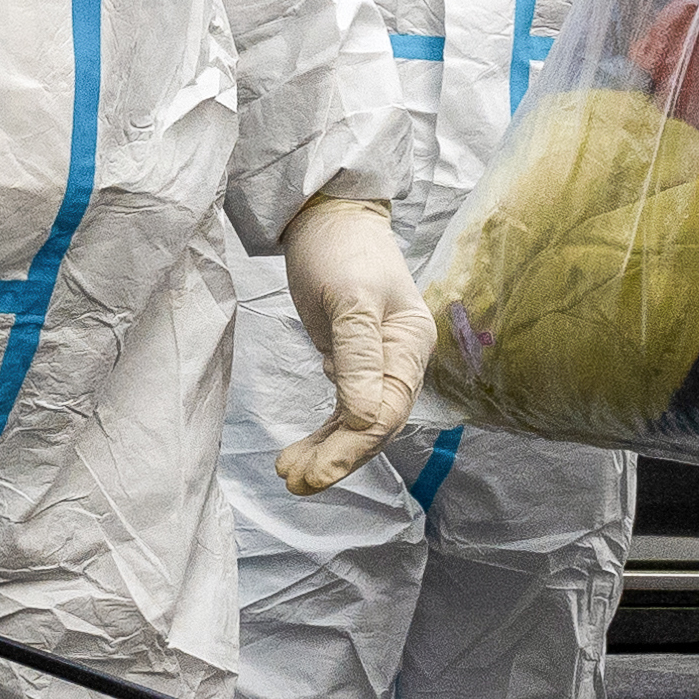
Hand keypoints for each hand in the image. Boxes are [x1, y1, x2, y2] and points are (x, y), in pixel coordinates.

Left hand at [275, 188, 429, 494]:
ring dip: (326, 450)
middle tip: (294, 481)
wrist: (327, 217)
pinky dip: (324, 432)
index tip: (316, 472)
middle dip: (336, 456)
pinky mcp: (351, 361)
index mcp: (410, 346)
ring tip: (288, 473)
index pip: (386, 412)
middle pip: (374, 424)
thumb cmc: (341, 250)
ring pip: (357, 422)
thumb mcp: (349, 300)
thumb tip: (367, 420)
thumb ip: (358, 358)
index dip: (352, 447)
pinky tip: (302, 451)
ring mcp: (377, 363)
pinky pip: (344, 408)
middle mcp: (400, 360)